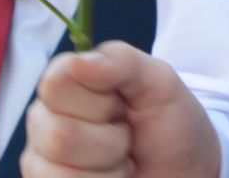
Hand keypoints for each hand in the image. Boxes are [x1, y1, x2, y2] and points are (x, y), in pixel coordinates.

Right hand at [19, 43, 219, 177]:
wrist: (186, 170)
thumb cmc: (169, 124)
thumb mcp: (158, 82)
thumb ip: (121, 61)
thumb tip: (79, 63)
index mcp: (67, 82)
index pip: (56, 84)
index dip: (100, 100)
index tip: (123, 104)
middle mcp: (46, 119)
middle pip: (57, 135)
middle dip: (110, 141)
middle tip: (126, 135)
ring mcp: (43, 159)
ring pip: (59, 172)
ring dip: (108, 170)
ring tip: (121, 160)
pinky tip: (112, 177)